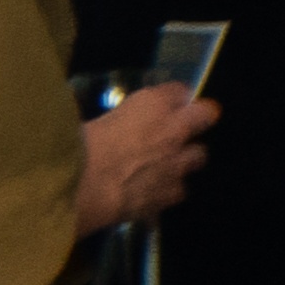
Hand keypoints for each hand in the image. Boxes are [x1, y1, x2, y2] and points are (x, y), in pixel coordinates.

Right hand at [76, 76, 217, 234]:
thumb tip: (123, 120)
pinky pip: (178, 190)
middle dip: (195, 120)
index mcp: (152, 104)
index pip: (179, 90)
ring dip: (184, 157)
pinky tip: (150, 193)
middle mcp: (173, 130)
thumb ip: (120, 117)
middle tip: (177, 128)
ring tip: (164, 164)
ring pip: (198, 156)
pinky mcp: (171, 194)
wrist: (83, 187)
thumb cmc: (79, 144)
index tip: (164, 102)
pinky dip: (166, 190)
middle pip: (205, 115)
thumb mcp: (95, 118)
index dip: (172, 97)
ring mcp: (177, 164)